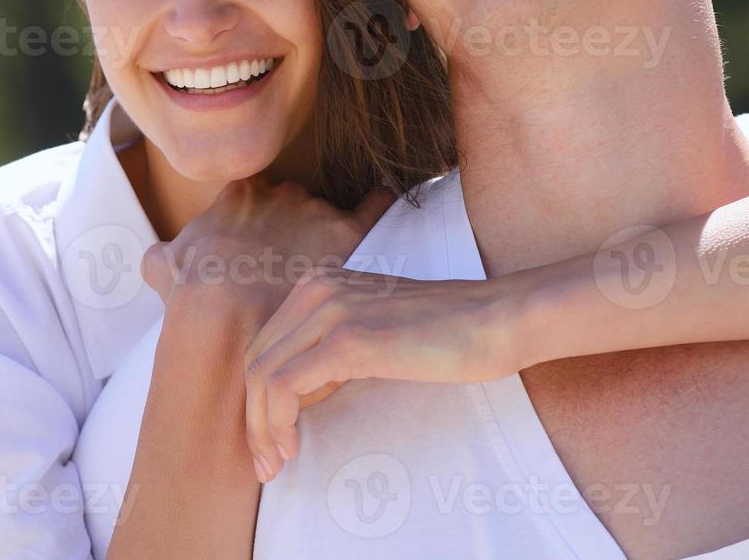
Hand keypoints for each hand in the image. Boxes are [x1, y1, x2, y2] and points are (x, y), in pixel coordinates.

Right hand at [140, 177, 394, 320]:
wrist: (225, 319)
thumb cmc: (194, 297)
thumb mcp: (163, 269)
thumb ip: (164, 256)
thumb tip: (162, 259)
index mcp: (237, 194)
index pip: (254, 198)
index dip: (256, 226)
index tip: (257, 250)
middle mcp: (277, 192)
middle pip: (292, 203)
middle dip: (291, 228)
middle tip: (286, 264)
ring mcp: (312, 210)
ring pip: (325, 212)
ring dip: (324, 233)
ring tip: (327, 259)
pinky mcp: (344, 233)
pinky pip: (372, 207)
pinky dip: (381, 202)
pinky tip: (387, 198)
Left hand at [242, 266, 523, 481]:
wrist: (496, 319)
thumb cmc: (446, 334)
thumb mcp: (373, 335)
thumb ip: (332, 352)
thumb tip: (295, 398)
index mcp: (318, 284)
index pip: (265, 346)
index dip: (256, 399)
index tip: (268, 441)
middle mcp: (316, 289)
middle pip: (256, 360)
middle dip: (252, 419)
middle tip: (266, 463)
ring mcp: (330, 309)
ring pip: (262, 375)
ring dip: (260, 428)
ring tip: (276, 463)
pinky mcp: (347, 338)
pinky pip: (285, 384)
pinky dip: (278, 421)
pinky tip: (293, 446)